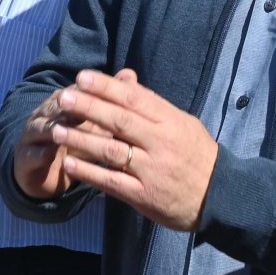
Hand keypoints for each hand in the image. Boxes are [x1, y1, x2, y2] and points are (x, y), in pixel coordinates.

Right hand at [12, 77, 122, 200]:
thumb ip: (110, 102)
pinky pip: (31, 155)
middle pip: (58, 106)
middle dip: (69, 105)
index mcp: (63, 102)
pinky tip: (48, 156)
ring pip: (42, 128)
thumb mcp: (94, 124)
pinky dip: (39, 155)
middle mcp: (45, 114)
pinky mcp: (25, 158)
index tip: (110, 90)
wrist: (45, 172)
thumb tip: (130, 74)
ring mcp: (32, 135)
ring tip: (60, 132)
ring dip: (52, 130)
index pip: (77, 91)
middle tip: (84, 105)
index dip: (91, 90)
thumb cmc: (75, 144)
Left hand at [44, 69, 218, 231]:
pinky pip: (111, 182)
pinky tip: (69, 164)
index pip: (134, 99)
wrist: (219, 197)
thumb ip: (153, 105)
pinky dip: (89, 172)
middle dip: (88, 108)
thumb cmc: (198, 155)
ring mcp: (151, 170)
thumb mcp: (183, 124)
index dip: (106, 87)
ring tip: (56, 131)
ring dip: (81, 140)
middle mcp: (160, 143)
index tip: (82, 77)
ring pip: (111, 150)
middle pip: (119, 121)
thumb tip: (125, 81)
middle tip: (63, 98)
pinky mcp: (144, 196)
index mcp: (170, 122)